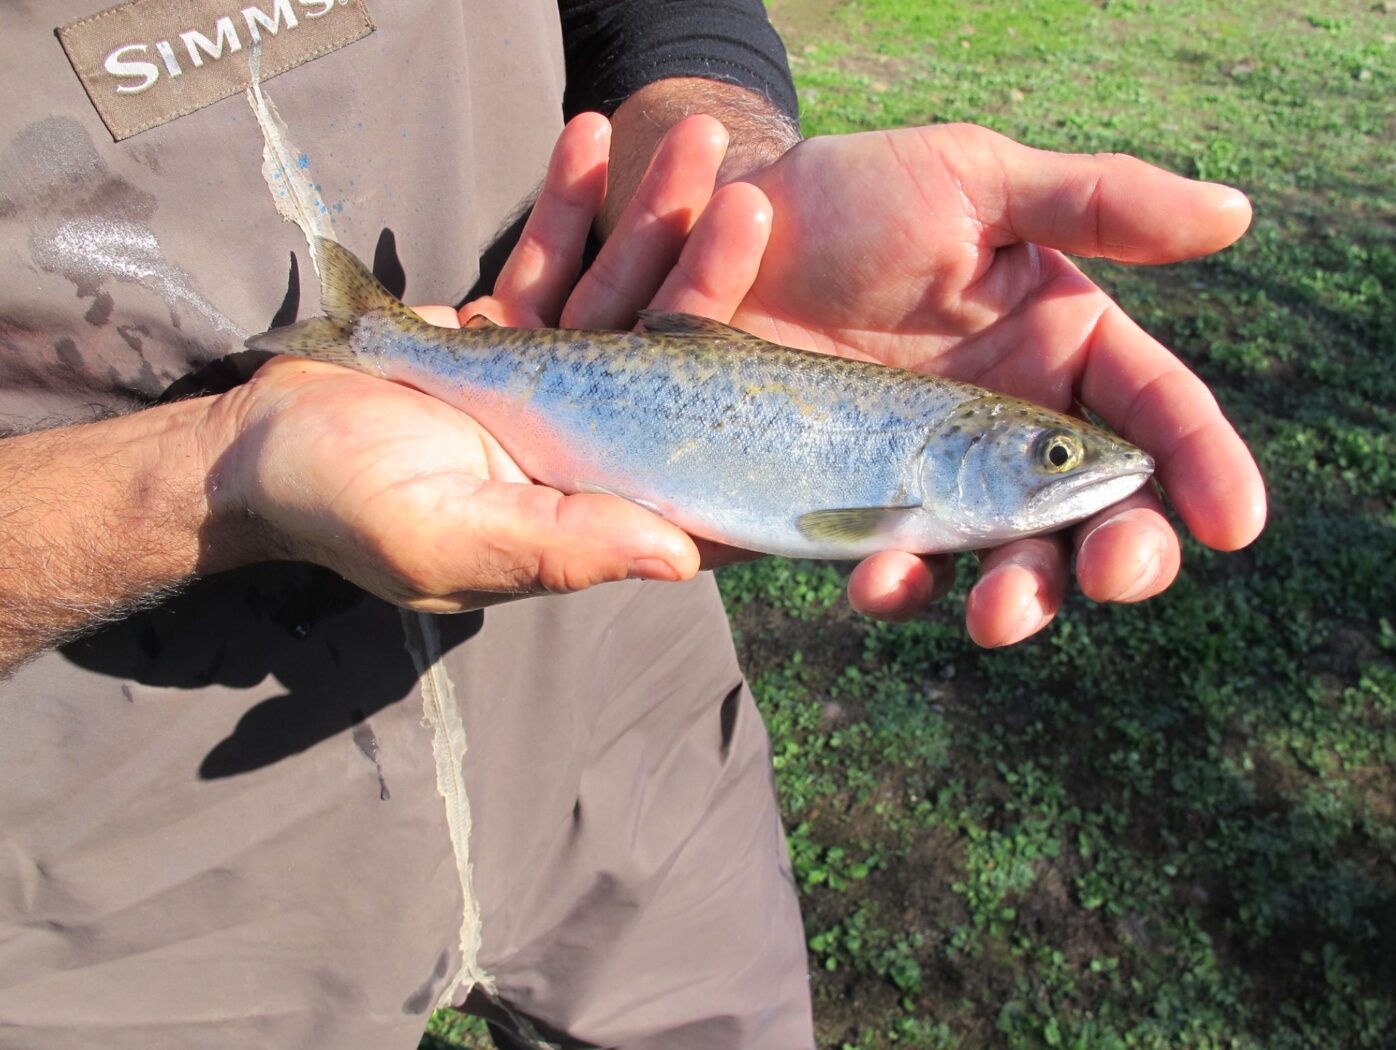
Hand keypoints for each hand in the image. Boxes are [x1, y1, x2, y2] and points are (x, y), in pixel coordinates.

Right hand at [210, 113, 773, 610]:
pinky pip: (548, 264)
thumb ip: (558, 547)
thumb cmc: (337, 508)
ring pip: (616, 297)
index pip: (690, 469)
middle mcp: (584, 448)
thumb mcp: (444, 540)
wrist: (249, 446)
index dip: (748, 414)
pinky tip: (589, 139)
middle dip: (705, 276)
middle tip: (746, 204)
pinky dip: (567, 205)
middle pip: (665, 355)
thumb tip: (679, 558)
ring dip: (650, 219)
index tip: (796, 344)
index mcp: (587, 509)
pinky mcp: (507, 338)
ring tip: (688, 140)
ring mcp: (550, 389)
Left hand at [723, 124, 1265, 644]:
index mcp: (1060, 351)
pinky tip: (881, 577)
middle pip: (1093, 515)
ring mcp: (934, 480)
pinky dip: (899, 585)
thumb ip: (1091, 201)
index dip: (1203, 468)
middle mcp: (1010, 430)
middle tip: (1115, 573)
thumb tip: (1236, 216)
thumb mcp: (971, 180)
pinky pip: (894, 567)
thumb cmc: (851, 198)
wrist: (719, 241)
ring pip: (1004, 563)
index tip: (1235, 523)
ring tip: (998, 611)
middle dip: (1118, 554)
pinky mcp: (858, 511)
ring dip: (1017, 597)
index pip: (1154, 415)